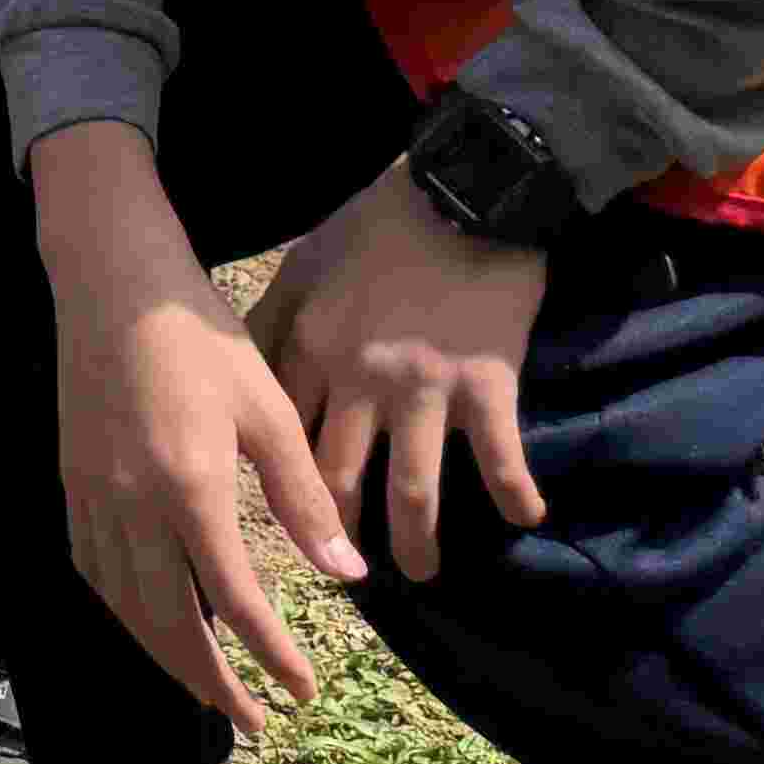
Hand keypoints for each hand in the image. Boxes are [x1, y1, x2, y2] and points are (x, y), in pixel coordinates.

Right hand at [34, 127, 365, 732]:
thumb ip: (306, 498)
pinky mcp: (71, 482)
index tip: (306, 690)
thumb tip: (346, 576)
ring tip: (206, 683)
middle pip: (168, 624)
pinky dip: (122, 610)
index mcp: (189, 488)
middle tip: (256, 719)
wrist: (113, 283)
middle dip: (213, 683)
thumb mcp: (269, 409)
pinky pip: (93, 569)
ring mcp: (92, 496)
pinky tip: (147, 617)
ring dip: (164, 656)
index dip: (272, 656)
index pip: (233, 602)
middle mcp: (131, 505)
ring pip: (122, 606)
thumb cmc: (202, 337)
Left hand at [254, 163, 546, 583]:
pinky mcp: (488, 382)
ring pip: (412, 490)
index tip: (277, 519)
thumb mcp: (303, 264)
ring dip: (417, 544)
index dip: (277, 484)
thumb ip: (272, 321)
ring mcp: (425, 386)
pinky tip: (526, 520)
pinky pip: (501, 459)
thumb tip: (237, 366)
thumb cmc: (377, 223)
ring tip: (421, 576)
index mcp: (309, 347)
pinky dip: (515, 495)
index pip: (280, 435)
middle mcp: (359, 377)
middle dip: (337, 536)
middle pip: (337, 478)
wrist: (463, 187)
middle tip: (343, 570)